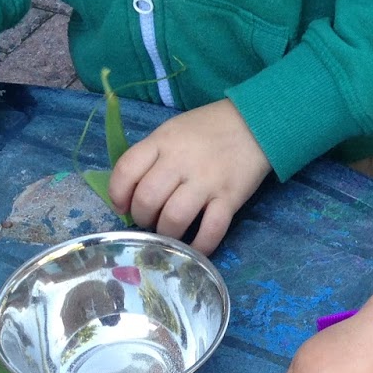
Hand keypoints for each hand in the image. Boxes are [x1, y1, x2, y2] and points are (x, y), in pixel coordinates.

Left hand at [107, 99, 270, 255]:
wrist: (254, 122)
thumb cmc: (207, 129)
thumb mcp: (172, 130)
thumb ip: (151, 156)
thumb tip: (131, 193)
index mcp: (162, 142)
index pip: (126, 170)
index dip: (118, 194)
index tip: (122, 206)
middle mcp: (180, 161)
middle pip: (147, 199)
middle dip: (142, 218)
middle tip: (149, 220)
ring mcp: (206, 181)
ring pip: (174, 218)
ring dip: (166, 234)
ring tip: (169, 233)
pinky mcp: (230, 198)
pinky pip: (211, 230)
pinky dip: (200, 246)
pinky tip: (194, 249)